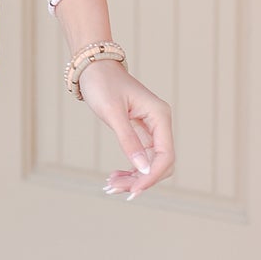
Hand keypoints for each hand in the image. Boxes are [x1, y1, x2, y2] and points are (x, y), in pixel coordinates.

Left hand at [78, 59, 174, 198]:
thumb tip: (142, 169)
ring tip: (110, 185)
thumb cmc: (103, 85)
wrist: (94, 69)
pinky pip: (142, 158)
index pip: (165, 156)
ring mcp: (152, 128)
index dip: (152, 176)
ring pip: (150, 164)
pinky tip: (115, 176)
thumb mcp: (113, 113)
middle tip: (114, 188)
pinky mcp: (141, 132)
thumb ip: (128, 141)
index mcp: (160, 116)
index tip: (133, 191)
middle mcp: (160, 123)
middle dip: (140, 179)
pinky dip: (130, 169)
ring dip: (134, 178)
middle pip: (160, 163)